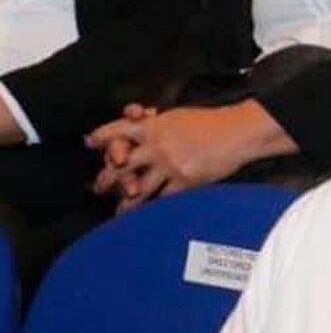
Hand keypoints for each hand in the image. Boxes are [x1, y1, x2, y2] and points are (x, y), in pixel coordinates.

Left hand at [86, 99, 297, 211]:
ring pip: (140, 187)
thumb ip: (158, 124)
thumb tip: (143, 128)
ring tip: (119, 211)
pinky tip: (150, 216)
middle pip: (121, 164)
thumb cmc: (214, 122)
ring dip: (127, 201)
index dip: (101, 137)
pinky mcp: (185, 181)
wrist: (238, 132)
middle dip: (106, 178)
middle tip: (98, 186)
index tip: (90, 143)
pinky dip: (157, 207)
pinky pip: (165, 197)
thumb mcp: (179, 116)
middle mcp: (157, 146)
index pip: (118, 130)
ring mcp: (170, 165)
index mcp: (154, 126)